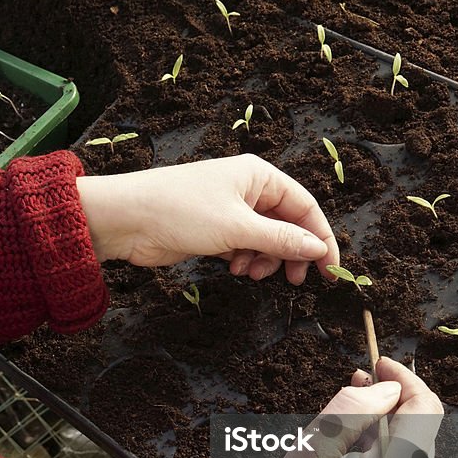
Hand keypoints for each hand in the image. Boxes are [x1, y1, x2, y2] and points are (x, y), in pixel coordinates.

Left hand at [76, 154, 338, 284]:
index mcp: (258, 176)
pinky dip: (244, 260)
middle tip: (292, 281)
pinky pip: (242, 246)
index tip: (330, 271)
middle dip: (290, 253)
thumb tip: (318, 249)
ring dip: (264, 260)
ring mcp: (229, 210)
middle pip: (286, 224)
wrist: (127, 219)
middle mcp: (247, 189)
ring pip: (264, 239)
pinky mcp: (212, 229)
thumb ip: (281, 240)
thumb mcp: (237, 228)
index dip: (320, 238)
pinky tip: (233, 268)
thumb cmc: (181, 211)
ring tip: (250, 274)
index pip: (304, 206)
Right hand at [237, 358, 443, 457]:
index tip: (375, 363)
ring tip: (340, 417)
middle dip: (388, 401)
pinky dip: (376, 454)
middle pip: (417, 429)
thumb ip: (353, 407)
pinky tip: (343, 453)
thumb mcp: (315, 448)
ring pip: (404, 453)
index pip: (424, 406)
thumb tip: (385, 389)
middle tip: (354, 381)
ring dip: (380, 427)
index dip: (402, 378)